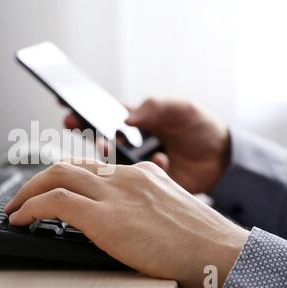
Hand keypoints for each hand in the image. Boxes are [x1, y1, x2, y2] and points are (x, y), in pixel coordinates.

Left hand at [6, 160, 249, 287]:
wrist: (218, 254)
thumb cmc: (199, 240)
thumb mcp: (169, 207)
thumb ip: (144, 200)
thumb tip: (123, 211)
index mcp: (140, 173)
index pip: (90, 165)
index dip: (63, 175)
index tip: (49, 187)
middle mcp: (124, 177)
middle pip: (67, 165)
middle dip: (38, 180)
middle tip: (23, 197)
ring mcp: (114, 194)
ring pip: (55, 176)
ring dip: (27, 192)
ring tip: (16, 208)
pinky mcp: (105, 216)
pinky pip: (55, 202)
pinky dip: (31, 207)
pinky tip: (21, 219)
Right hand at [64, 98, 230, 193]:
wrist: (224, 160)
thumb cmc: (201, 128)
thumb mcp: (181, 109)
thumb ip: (155, 108)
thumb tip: (127, 117)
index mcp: (138, 121)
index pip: (105, 112)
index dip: (84, 107)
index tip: (65, 101)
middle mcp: (131, 142)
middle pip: (99, 135)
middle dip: (83, 129)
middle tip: (71, 123)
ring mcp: (136, 164)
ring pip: (109, 160)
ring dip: (107, 152)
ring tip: (110, 144)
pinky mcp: (144, 183)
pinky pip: (132, 179)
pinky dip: (145, 167)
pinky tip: (163, 159)